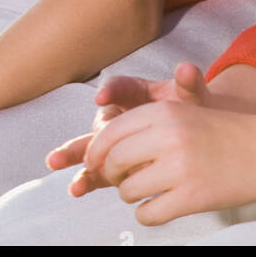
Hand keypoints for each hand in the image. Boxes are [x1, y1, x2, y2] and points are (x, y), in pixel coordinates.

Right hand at [46, 63, 210, 195]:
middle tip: (81, 141)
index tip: (102, 96)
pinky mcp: (116, 163)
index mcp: (137, 93)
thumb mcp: (193, 98)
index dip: (110, 90)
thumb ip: (189, 85)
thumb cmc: (193, 112)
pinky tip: (76, 188)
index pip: (120, 87)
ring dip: (74, 154)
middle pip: (102, 122)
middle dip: (89, 133)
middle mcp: (122, 116)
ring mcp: (118, 141)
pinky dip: (88, 179)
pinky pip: (99, 170)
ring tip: (56, 161)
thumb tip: (187, 68)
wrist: (199, 138)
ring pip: (93, 146)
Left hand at [85, 98, 255, 224]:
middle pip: (113, 161)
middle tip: (121, 179)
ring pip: (127, 190)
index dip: (96, 151)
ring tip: (147, 190)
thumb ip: (143, 127)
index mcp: (163, 111)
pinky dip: (147, 214)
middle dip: (109, 175)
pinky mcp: (191, 196)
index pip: (110, 132)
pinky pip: (149, 213)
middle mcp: (167, 136)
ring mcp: (179, 167)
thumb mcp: (180, 114)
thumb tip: (102, 153)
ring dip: (130, 195)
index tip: (94, 163)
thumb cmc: (221, 133)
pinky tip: (159, 206)